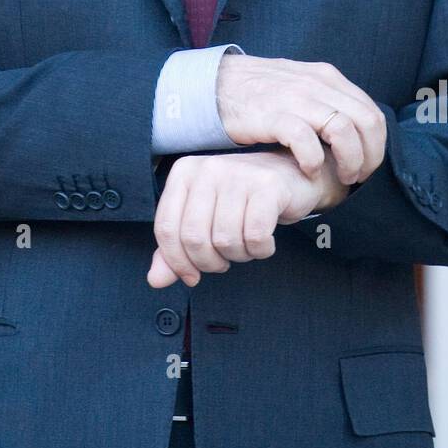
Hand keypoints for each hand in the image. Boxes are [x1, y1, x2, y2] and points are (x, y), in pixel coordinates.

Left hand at [147, 146, 349, 288]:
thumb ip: (177, 249)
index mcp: (184, 172)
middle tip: (224, 261)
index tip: (191, 276)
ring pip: (225, 240)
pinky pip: (255, 236)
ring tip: (246, 246)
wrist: (292, 177)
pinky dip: (260, 250)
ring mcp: (238, 173)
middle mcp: (208, 168)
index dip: (176, 262)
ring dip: (238, 256)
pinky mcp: (268, 185)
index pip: (166, 227)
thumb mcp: (205, 220)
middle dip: (209, 262)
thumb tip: (155, 280)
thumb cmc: (243, 202)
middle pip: (194, 238)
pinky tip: (264, 243)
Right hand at [216, 54, 386, 182]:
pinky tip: (309, 170)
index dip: (377, 145)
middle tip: (357, 178)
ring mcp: (295, 98)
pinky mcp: (272, 114)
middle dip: (369, 156)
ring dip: (349, 160)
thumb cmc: (261, 92)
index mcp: (327, 77)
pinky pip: (305, 139)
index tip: (367, 166)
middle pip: (366, 122)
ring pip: (343, 130)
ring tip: (341, 178)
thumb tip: (355, 131)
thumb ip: (327, 101)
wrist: (217, 84)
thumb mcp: (301, 86)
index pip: (371, 112)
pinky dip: (314, 159)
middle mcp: (316, 84)